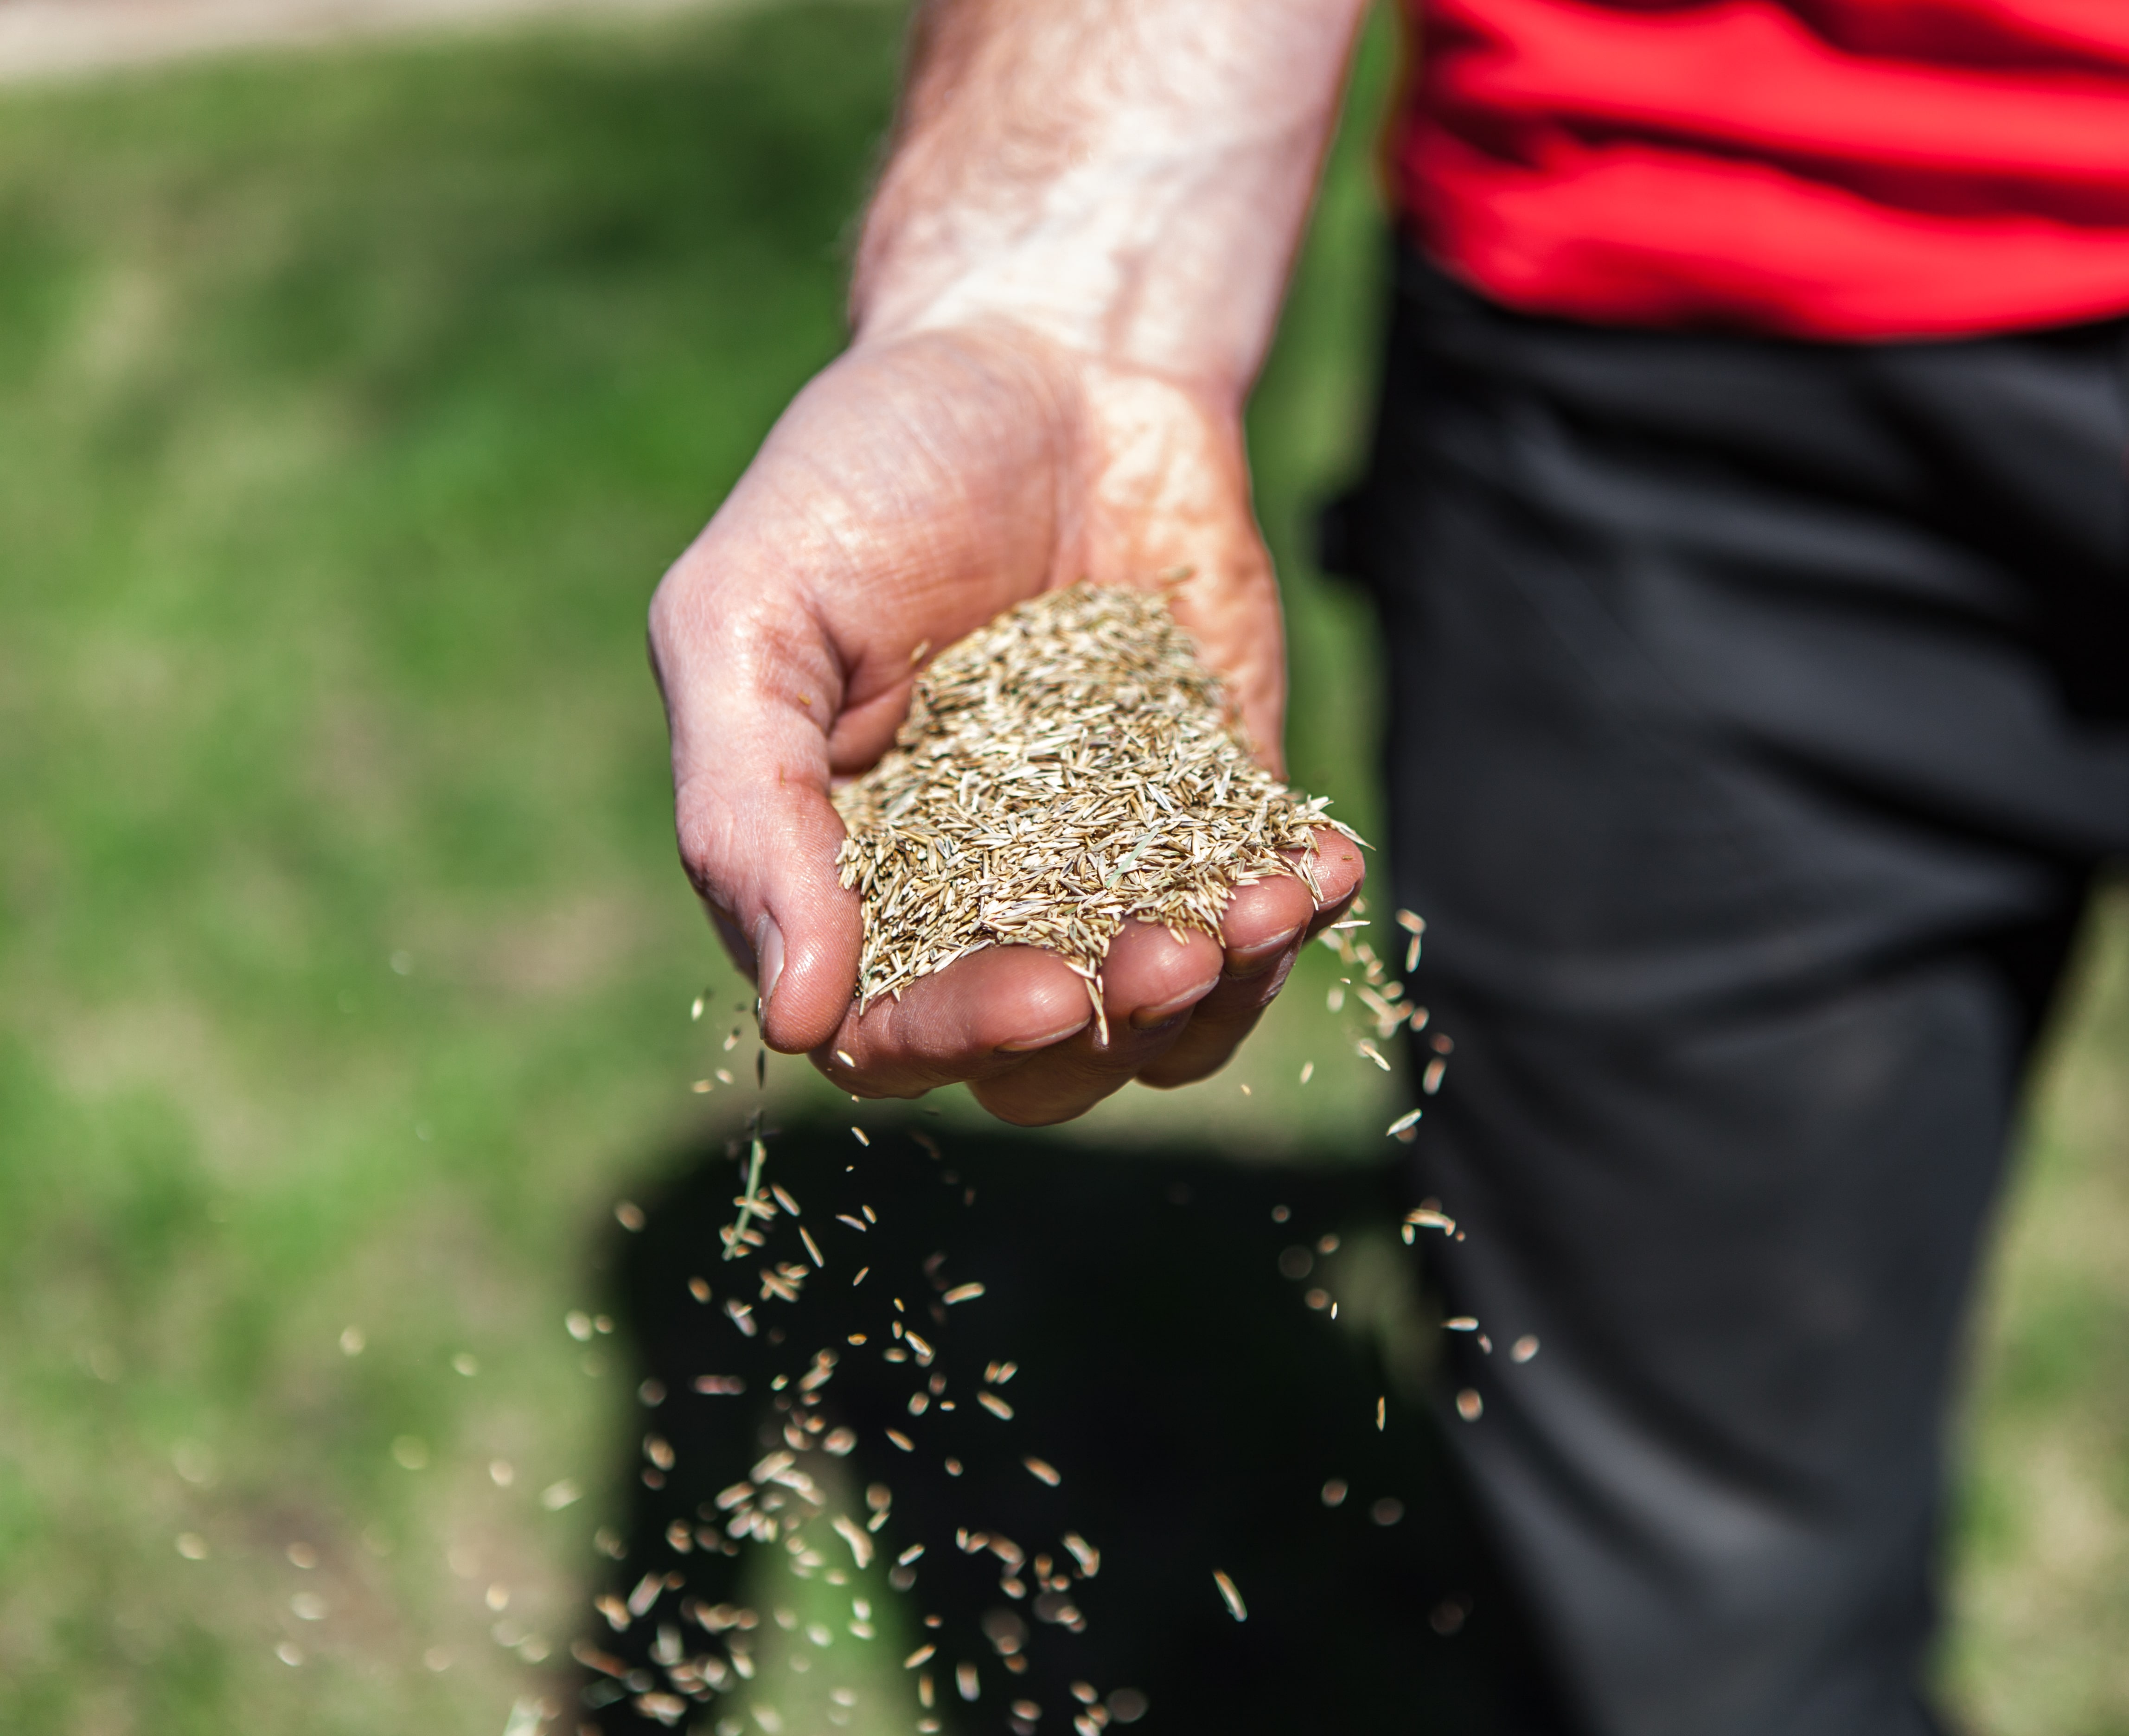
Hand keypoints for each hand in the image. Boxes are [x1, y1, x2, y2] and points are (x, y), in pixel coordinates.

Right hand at [648, 323, 1362, 1123]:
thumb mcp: (749, 617)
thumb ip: (747, 811)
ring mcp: (1106, 863)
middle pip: (1039, 1061)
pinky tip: (1319, 869)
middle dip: (1108, 1035)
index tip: (1043, 995)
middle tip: (1162, 956)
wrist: (1048, 359)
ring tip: (1262, 912)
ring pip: (1165, 1021)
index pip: (890, 1032)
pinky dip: (1294, 918)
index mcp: (846, 882)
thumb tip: (793, 1019)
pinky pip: (1258, 919)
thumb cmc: (865, 477)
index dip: (961, 1038)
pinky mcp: (1216, 809)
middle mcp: (976, 901)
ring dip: (1221, 997)